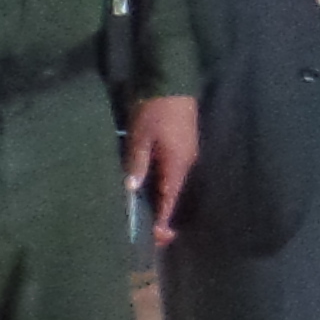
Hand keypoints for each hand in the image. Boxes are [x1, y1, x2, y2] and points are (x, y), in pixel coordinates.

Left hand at [124, 94, 200, 239]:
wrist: (172, 82)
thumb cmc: (155, 110)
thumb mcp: (140, 136)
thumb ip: (137, 163)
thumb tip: (131, 189)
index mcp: (177, 163)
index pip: (170, 198)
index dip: (164, 218)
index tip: (158, 237)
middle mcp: (187, 162)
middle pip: (176, 194)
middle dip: (165, 213)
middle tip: (154, 232)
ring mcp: (188, 153)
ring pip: (176, 183)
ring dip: (165, 199)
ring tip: (150, 213)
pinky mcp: (185, 146)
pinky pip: (175, 172)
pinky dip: (166, 185)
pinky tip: (154, 186)